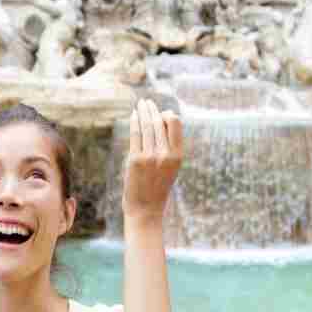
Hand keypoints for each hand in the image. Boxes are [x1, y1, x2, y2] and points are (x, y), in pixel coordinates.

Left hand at [122, 99, 182, 223]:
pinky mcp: (135, 160)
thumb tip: (163, 123)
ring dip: (142, 112)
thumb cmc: (158, 187)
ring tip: (140, 104)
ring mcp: (150, 156)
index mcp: (178, 156)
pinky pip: (135, 134)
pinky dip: (134, 121)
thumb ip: (169, 148)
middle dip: (152, 109)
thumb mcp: (171, 168)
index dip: (167, 115)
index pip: (175, 123)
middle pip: (159, 122)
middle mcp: (165, 154)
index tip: (160, 113)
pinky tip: (133, 115)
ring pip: (147, 125)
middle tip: (146, 102)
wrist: (146, 210)